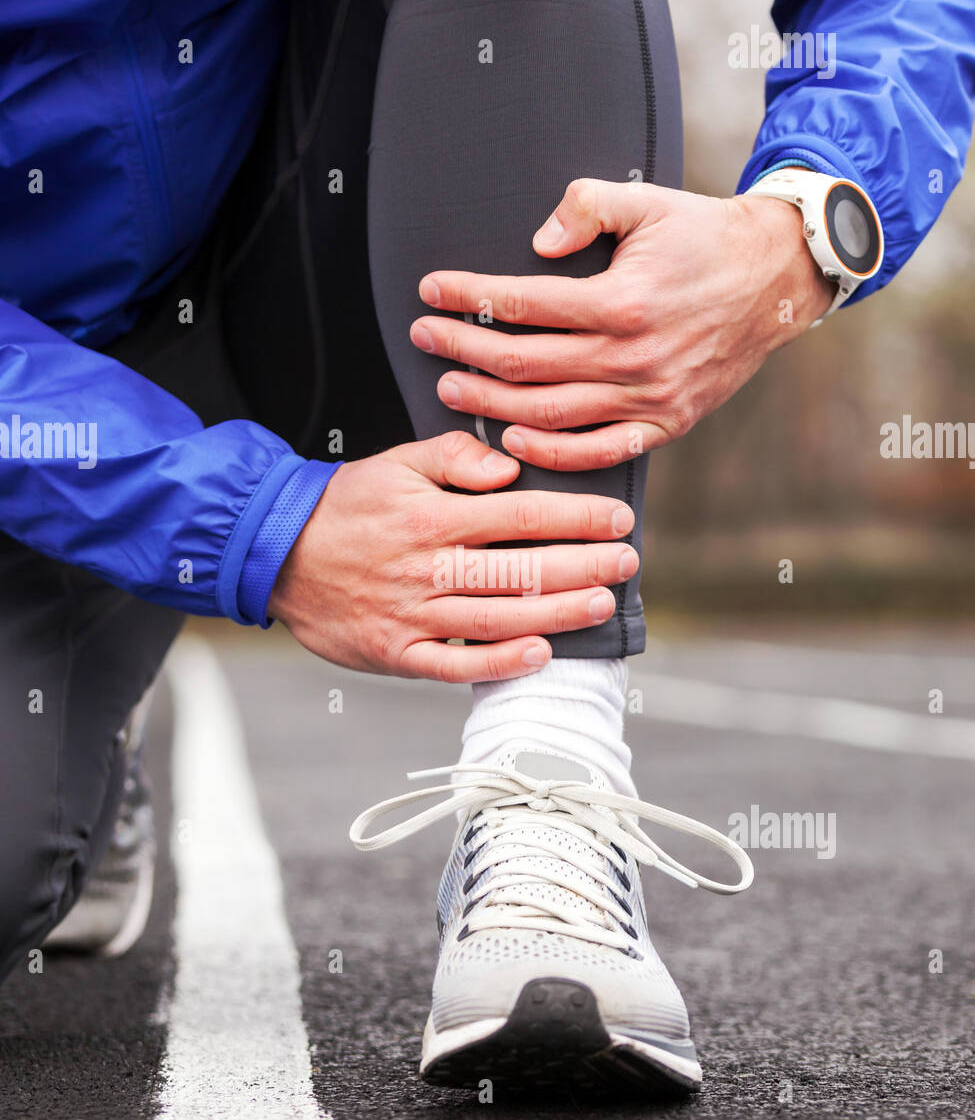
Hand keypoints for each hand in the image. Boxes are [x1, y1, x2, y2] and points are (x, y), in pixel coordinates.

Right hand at [268, 431, 637, 680]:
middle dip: (582, 565)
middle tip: (627, 563)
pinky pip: (453, 663)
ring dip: (555, 612)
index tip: (618, 520)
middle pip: (519, 568)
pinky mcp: (396, 652)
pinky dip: (497, 662)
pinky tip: (539, 654)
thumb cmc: (345, 506)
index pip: (521, 514)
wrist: (274, 554)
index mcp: (432, 515)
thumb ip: (455, 456)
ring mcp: (412, 614)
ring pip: (496, 616)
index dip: (577, 518)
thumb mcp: (395, 461)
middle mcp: (426, 566)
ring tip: (601, 604)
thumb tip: (510, 469)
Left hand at [410, 175, 833, 469]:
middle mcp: (632, 356)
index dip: (469, 297)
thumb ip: (585, 207)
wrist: (776, 279)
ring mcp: (649, 396)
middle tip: (425, 339)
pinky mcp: (665, 421)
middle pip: (525, 364)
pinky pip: (599, 451)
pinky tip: (513, 440)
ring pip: (551, 412)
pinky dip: (552, 452)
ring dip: (492, 403)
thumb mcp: (648, 203)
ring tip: (451, 387)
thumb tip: (535, 243)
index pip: (523, 304)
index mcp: (622, 301)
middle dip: (464, 350)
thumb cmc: (706, 238)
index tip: (432, 291)